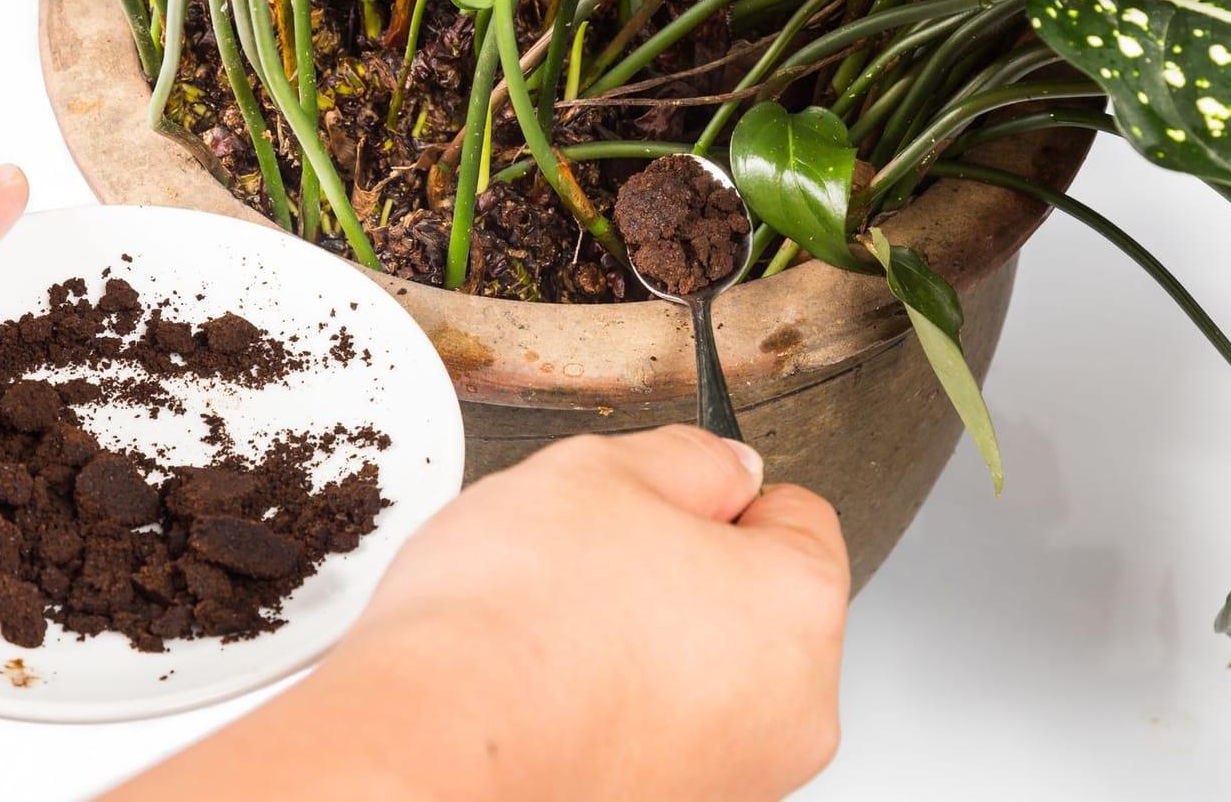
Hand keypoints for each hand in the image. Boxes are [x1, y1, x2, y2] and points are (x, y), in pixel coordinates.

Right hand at [125, 426, 850, 800]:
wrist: (430, 750)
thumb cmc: (512, 625)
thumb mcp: (600, 471)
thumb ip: (688, 460)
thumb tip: (722, 469)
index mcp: (799, 607)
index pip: (798, 515)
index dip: (717, 494)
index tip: (659, 501)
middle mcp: (793, 711)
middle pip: (756, 607)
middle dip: (684, 576)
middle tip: (594, 563)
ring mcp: (734, 779)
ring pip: (705, 679)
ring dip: (647, 650)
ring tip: (557, 634)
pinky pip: (658, 740)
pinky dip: (614, 716)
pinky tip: (549, 696)